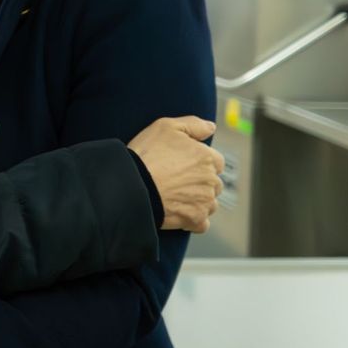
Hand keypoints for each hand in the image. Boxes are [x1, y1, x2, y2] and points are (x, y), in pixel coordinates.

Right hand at [129, 116, 223, 232]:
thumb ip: (194, 124)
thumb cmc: (147, 154)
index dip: (199, 162)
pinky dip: (193, 220)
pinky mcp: (195, 219)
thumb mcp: (166, 126)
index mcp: (207, 157)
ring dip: (198, 201)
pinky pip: (202, 223)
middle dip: (200, 182)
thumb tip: (212, 128)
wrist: (131, 185)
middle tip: (177, 181)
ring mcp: (204, 201)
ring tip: (176, 197)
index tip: (183, 165)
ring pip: (210, 203)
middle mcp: (211, 180)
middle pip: (213, 183)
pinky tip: (179, 212)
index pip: (216, 161)